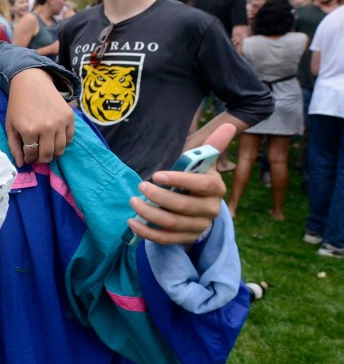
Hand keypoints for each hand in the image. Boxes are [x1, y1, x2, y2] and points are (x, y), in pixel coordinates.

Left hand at [6, 69, 74, 166]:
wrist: (32, 83)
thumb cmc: (18, 105)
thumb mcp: (10, 126)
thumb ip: (14, 146)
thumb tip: (22, 165)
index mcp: (29, 130)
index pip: (32, 154)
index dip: (30, 159)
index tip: (29, 157)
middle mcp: (46, 128)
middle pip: (48, 155)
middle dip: (42, 160)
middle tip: (39, 157)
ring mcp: (60, 122)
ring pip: (60, 149)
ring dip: (54, 154)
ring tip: (47, 151)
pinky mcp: (69, 117)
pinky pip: (69, 138)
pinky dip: (64, 143)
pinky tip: (55, 140)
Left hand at [126, 123, 234, 244]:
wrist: (200, 208)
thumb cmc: (196, 181)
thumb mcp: (203, 163)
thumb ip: (212, 146)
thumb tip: (230, 125)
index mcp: (216, 189)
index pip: (202, 186)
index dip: (180, 181)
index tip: (156, 175)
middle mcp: (210, 210)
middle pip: (183, 207)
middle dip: (159, 197)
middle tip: (140, 186)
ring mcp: (198, 227)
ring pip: (172, 223)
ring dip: (149, 214)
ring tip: (133, 202)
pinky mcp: (186, 239)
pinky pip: (165, 239)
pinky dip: (147, 232)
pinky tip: (132, 222)